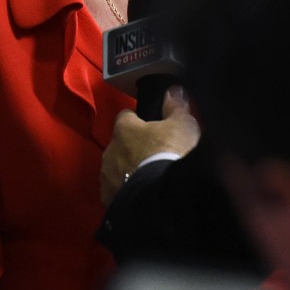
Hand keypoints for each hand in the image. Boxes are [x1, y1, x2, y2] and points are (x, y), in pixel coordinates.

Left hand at [100, 85, 200, 205]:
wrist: (160, 195)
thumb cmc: (170, 152)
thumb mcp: (182, 124)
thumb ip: (176, 106)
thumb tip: (173, 90)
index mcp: (124, 128)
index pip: (125, 117)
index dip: (137, 119)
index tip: (148, 124)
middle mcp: (110, 150)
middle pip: (119, 144)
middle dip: (132, 147)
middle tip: (153, 153)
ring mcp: (107, 177)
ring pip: (116, 168)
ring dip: (128, 170)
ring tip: (148, 176)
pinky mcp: (109, 199)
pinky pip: (117, 191)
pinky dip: (127, 190)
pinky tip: (142, 192)